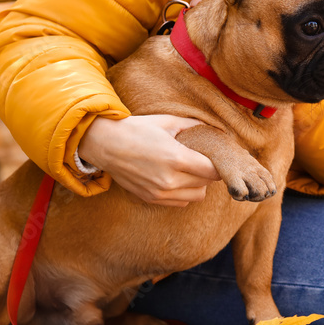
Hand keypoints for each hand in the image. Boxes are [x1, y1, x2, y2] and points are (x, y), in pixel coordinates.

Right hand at [79, 115, 220, 206]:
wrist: (105, 144)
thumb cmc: (137, 129)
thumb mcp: (168, 121)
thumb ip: (194, 126)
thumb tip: (215, 129)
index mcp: (176, 158)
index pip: (213, 171)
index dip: (218, 164)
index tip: (216, 157)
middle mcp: (169, 179)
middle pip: (207, 183)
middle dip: (209, 172)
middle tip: (203, 160)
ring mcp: (159, 192)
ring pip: (197, 196)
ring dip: (199, 184)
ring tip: (190, 170)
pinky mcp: (151, 199)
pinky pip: (181, 202)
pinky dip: (185, 192)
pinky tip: (178, 179)